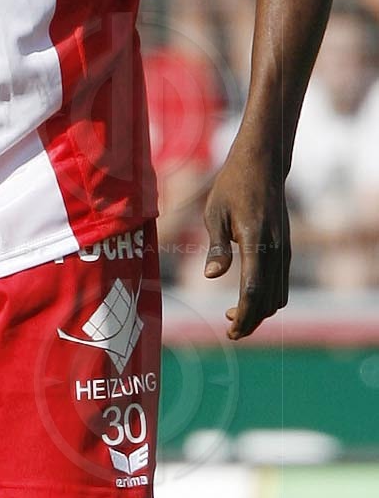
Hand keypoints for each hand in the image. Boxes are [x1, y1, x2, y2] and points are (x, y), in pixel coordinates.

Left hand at [203, 128, 290, 339]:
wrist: (263, 165)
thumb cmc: (232, 187)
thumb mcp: (214, 213)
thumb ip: (216, 247)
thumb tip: (210, 276)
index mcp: (256, 242)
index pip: (253, 290)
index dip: (243, 315)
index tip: (230, 331)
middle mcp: (276, 250)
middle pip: (268, 300)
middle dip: (251, 321)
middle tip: (229, 331)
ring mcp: (284, 250)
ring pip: (279, 296)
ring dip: (260, 312)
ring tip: (233, 316)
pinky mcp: (286, 249)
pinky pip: (282, 284)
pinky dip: (268, 299)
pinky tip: (249, 299)